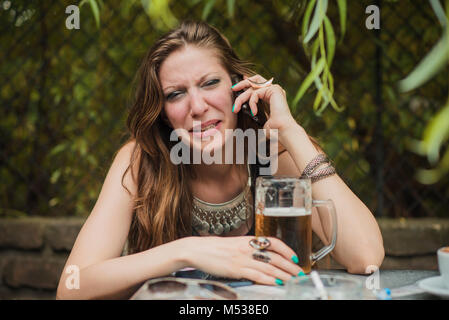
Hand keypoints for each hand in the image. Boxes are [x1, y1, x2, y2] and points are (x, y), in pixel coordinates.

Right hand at [179, 236, 303, 284]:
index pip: (273, 242)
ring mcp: (243, 258)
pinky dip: (269, 279)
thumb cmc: (214, 248)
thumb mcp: (234, 244)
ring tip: (293, 280)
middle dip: (289, 266)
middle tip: (299, 273)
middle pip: (275, 256)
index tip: (294, 258)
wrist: (198, 250)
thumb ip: (248, 249)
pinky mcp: (236, 269)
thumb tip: (262, 257)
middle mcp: (248, 247)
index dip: (286, 250)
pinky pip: (257, 275)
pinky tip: (276, 283)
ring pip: (269, 266)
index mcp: (248, 240)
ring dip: (283, 274)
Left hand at [231, 75, 297, 136]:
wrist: (282, 130)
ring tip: (236, 109)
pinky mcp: (274, 90)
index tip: (238, 85)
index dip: (248, 81)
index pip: (259, 83)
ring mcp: (275, 88)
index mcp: (272, 95)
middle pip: (255, 79)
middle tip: (233, 88)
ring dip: (242, 98)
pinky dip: (252, 103)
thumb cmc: (273, 128)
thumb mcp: (259, 117)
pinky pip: (256, 93)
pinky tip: (254, 112)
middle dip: (242, 83)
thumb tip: (242, 111)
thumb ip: (252, 110)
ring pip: (253, 87)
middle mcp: (274, 89)